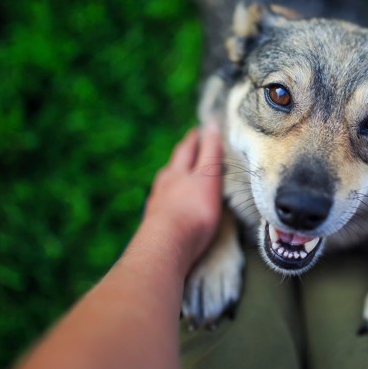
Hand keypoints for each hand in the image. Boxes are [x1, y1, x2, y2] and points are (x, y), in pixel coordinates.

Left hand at [141, 125, 222, 268]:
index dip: (197, 138)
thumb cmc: (194, 210)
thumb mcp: (208, 176)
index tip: (201, 129)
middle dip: (183, 152)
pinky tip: (168, 200)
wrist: (166, 245)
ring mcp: (158, 202)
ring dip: (173, 173)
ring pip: (166, 181)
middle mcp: (167, 183)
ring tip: (177, 170)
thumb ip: (210, 152)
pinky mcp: (155, 221)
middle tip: (189, 143)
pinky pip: (162, 201)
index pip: (190, 148)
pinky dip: (168, 195)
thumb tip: (212, 123)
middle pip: (175, 163)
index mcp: (180, 171)